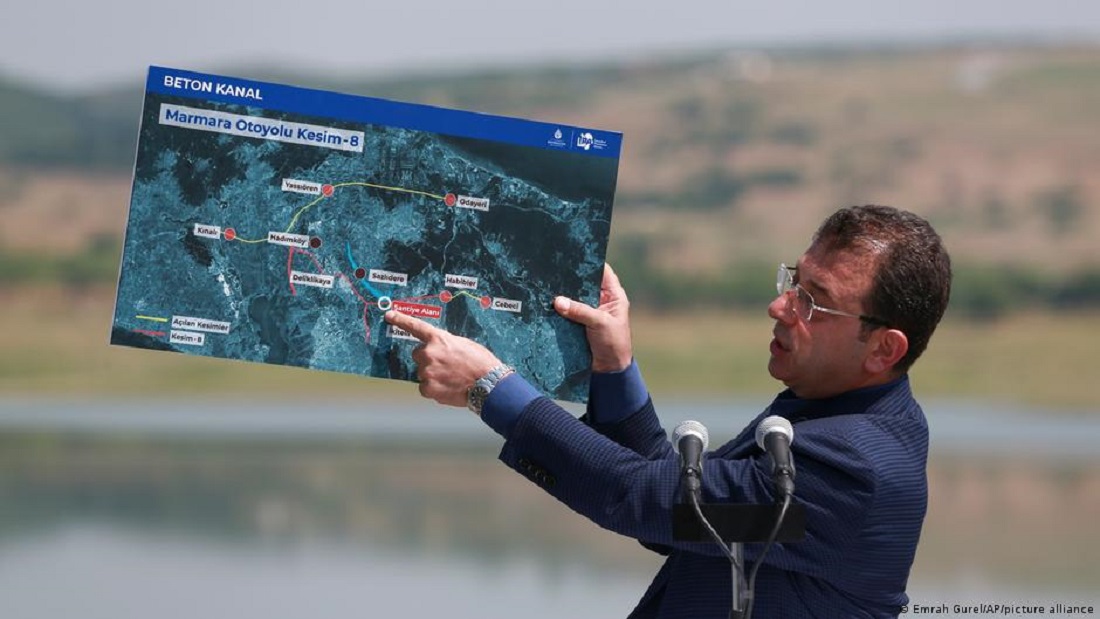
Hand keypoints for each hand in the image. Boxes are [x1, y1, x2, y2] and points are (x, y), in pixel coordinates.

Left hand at [383, 310, 502, 406]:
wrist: (488, 384)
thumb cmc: (481, 363)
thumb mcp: (464, 344)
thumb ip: (446, 344)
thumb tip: (439, 349)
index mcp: (438, 339)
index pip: (415, 327)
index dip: (401, 320)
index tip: (390, 315)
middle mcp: (429, 354)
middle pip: (418, 355)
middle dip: (428, 360)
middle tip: (446, 366)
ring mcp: (426, 372)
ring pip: (422, 373)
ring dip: (433, 375)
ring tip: (451, 378)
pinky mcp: (428, 389)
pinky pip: (425, 388)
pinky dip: (434, 389)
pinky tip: (447, 387)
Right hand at [553, 263, 632, 372]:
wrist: (609, 370)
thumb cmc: (613, 344)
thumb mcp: (600, 323)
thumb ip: (580, 311)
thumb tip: (557, 301)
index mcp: (613, 296)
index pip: (602, 272)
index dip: (590, 261)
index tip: (574, 252)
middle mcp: (601, 301)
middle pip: (584, 283)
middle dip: (571, 277)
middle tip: (554, 267)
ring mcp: (589, 312)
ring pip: (574, 297)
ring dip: (563, 294)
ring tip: (546, 282)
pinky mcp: (578, 323)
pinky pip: (567, 311)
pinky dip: (558, 309)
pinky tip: (545, 302)